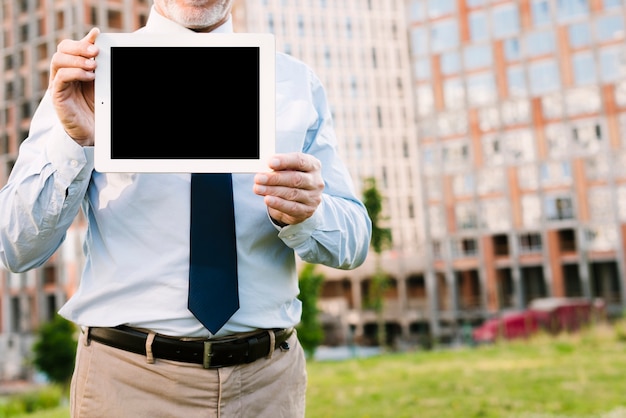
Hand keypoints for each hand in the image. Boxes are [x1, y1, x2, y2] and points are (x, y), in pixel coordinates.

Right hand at [49, 27, 99, 145]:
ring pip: (58, 60)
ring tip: (94, 66)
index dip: (82, 40)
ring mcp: (58, 83)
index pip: (70, 46)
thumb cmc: (97, 107)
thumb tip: (100, 42)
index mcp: (73, 68)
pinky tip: (90, 77)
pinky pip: (60, 77)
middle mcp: (63, 73)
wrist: (93, 131)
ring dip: (77, 60)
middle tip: (96, 52)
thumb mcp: (101, 82)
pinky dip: (75, 73)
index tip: (98, 36)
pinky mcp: (57, 95)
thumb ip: (99, 63)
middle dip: (79, 47)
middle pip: (62, 49)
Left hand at [253, 153, 323, 225]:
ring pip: (292, 193)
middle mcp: (316, 181)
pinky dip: (278, 203)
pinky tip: (267, 200)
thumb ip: (280, 167)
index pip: (300, 161)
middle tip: (259, 178)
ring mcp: (314, 197)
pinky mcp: (307, 211)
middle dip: (275, 178)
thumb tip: (264, 168)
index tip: (270, 162)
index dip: (285, 161)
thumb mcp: (288, 170)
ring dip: (272, 190)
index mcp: (313, 166)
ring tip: (258, 188)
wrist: (300, 202)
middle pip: (295, 178)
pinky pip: (292, 207)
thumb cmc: (292, 180)